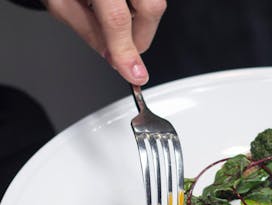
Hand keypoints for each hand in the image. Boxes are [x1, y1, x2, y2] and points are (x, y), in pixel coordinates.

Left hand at [41, 0, 166, 84]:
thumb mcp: (60, 2)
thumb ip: (87, 30)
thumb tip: (112, 56)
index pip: (117, 18)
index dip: (126, 51)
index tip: (134, 74)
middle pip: (151, 8)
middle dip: (141, 37)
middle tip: (124, 47)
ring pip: (154, 4)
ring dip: (139, 21)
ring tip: (113, 16)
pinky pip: (149, 0)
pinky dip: (138, 9)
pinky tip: (118, 6)